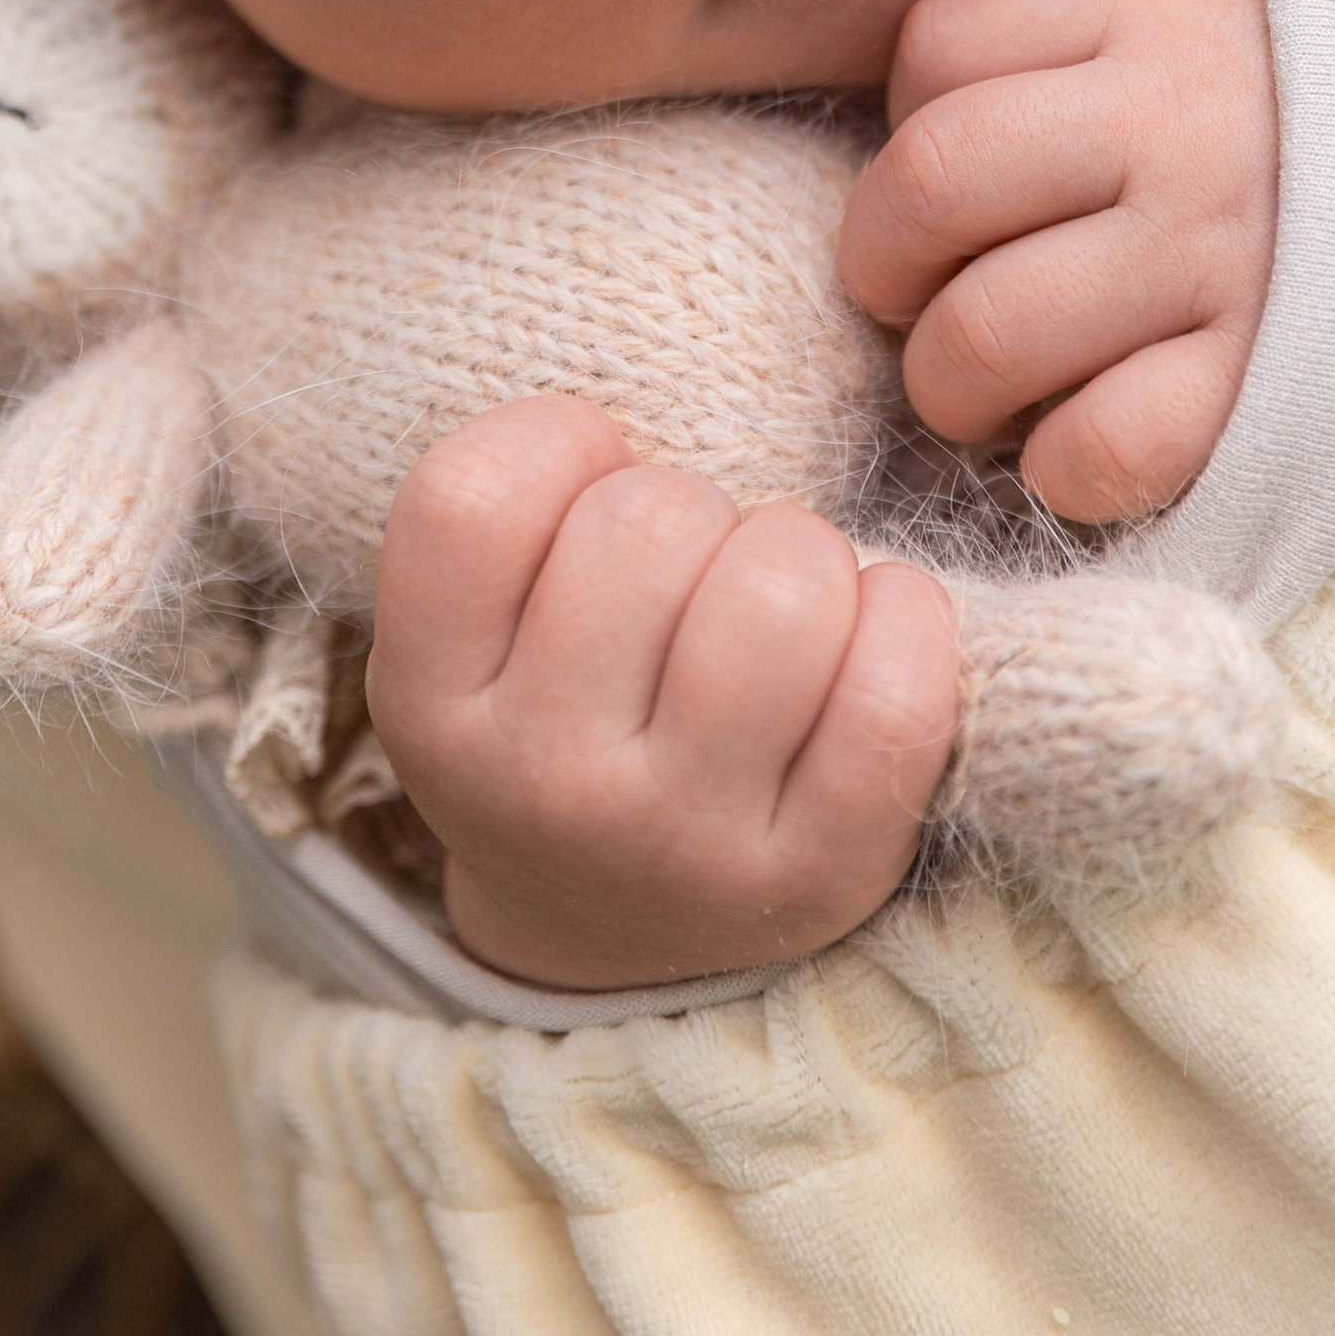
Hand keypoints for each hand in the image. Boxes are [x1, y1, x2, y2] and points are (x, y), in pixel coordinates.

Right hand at [366, 395, 965, 988]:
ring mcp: (683, 843)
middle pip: (646, 522)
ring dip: (801, 553)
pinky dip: (904, 619)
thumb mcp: (474, 631)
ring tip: (779, 599)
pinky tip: (873, 627)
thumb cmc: (559, 710)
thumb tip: (647, 407)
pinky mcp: (820, 877)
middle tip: (692, 563)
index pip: (471, 498)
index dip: (555, 442)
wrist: (612, 928)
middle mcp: (543, 786)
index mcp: (430, 707)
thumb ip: (516, 509)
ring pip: (782, 588)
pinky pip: (893, 692)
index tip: (589, 480)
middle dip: (694, 504)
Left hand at [841, 0, 1277, 525]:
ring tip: (992, 381)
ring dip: (948, 383)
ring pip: (982, 333)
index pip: (938, 46)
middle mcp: (1174, 123)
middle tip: (920, 293)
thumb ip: (1053, 48)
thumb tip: (904, 155)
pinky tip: (1082, 442)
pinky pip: (1100, 450)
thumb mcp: (1183, 10)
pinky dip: (1058, 468)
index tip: (964, 168)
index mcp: (1141, 13)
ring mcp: (1223, 252)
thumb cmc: (1296, 103)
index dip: (910, 118)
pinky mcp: (1270, 382)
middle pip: (926, 185)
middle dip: (881, 263)